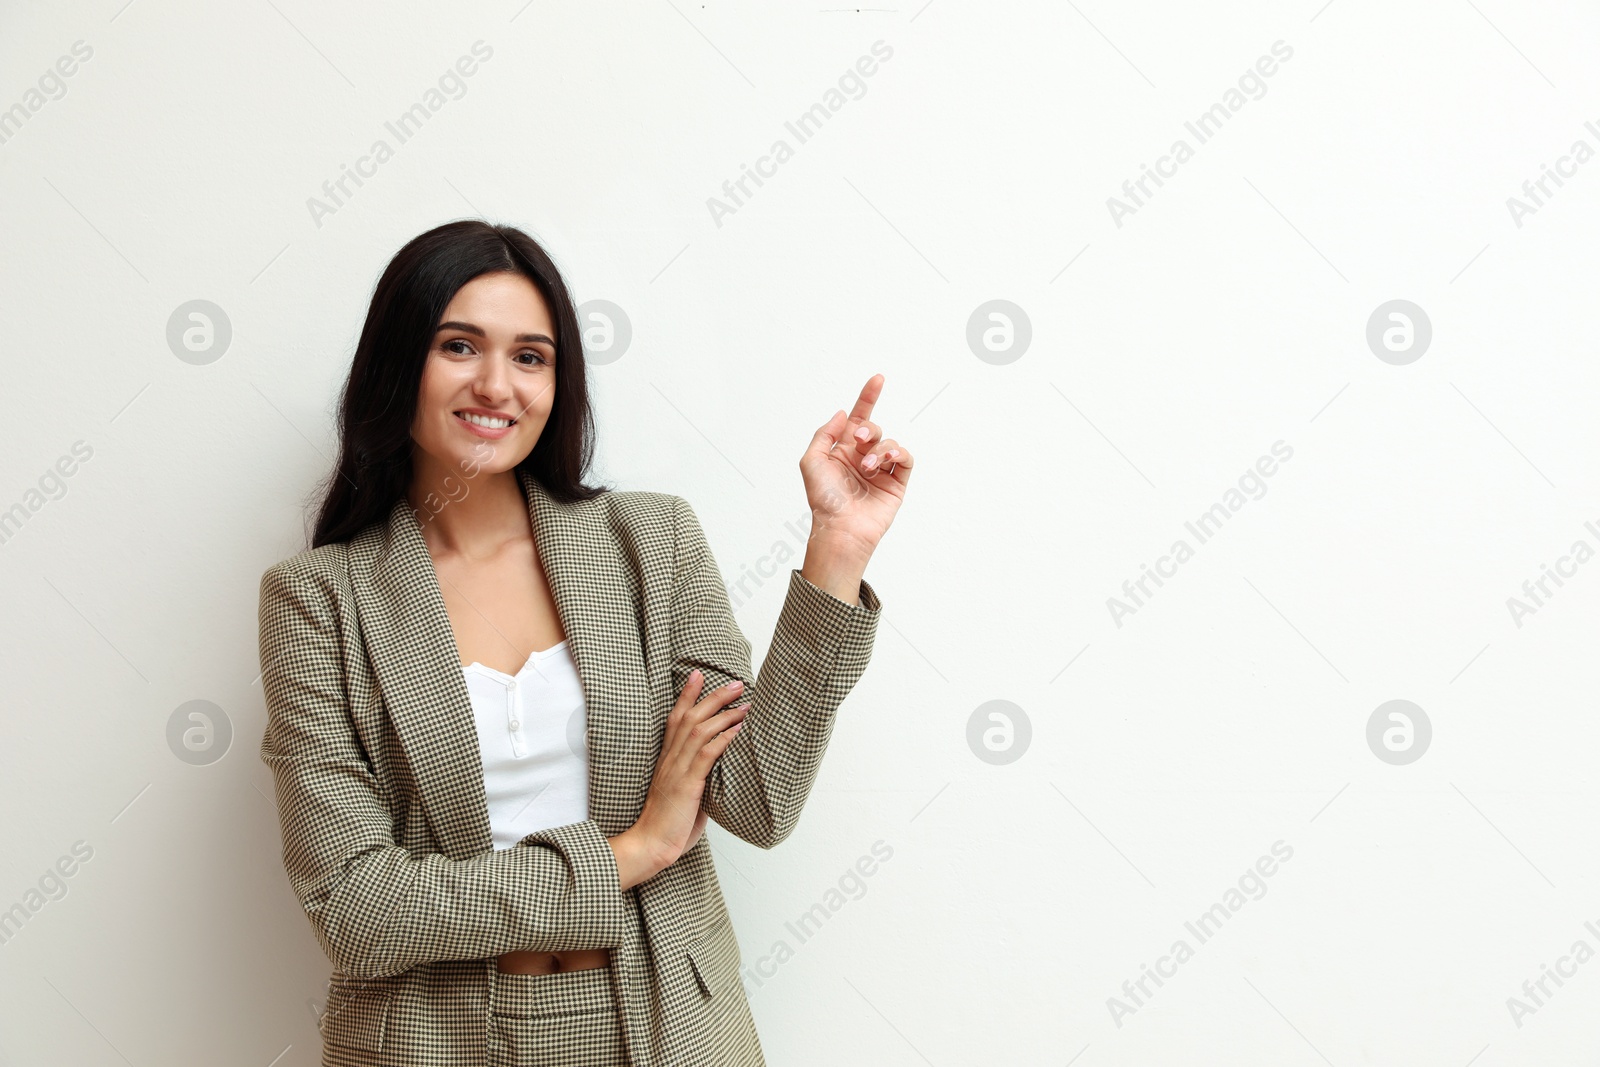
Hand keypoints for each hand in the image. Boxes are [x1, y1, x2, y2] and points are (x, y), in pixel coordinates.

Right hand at [619, 669, 748, 883]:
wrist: (650, 844)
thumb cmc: (669, 824)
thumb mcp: (685, 794)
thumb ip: (698, 778)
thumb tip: (719, 771)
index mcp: (667, 760)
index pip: (675, 719)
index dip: (687, 695)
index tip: (698, 675)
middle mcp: (670, 760)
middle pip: (689, 717)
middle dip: (713, 697)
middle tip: (735, 683)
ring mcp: (677, 771)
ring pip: (698, 731)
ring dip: (723, 714)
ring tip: (744, 703)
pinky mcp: (686, 786)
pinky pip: (705, 756)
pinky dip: (722, 740)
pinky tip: (737, 731)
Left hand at [800, 373, 912, 560]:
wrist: (841, 529)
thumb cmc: (824, 500)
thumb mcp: (811, 461)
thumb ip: (825, 433)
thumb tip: (843, 414)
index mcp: (842, 451)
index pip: (857, 418)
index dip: (867, 398)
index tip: (878, 379)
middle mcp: (862, 458)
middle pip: (874, 428)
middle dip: (869, 428)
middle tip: (860, 439)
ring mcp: (881, 471)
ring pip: (891, 442)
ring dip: (880, 449)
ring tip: (868, 467)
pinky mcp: (896, 484)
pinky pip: (906, 459)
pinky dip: (900, 453)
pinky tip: (887, 460)